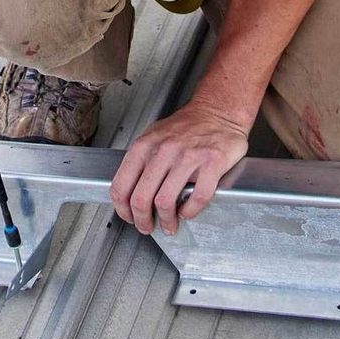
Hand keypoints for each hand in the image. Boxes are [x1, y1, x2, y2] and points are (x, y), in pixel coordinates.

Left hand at [110, 102, 249, 236]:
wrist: (218, 111)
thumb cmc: (186, 127)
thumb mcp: (153, 137)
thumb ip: (141, 162)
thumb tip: (128, 193)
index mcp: (144, 146)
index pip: (121, 186)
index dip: (123, 210)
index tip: (129, 217)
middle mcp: (163, 151)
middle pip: (141, 199)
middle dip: (142, 221)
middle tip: (147, 227)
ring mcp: (188, 157)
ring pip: (165, 201)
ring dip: (166, 221)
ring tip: (170, 225)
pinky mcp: (212, 163)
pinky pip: (197, 197)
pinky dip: (190, 212)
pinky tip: (188, 212)